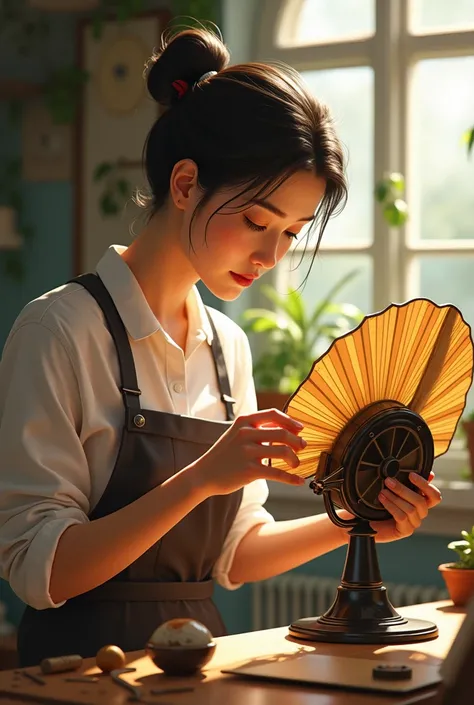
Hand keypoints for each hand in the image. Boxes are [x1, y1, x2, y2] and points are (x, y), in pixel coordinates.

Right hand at [188, 408, 306, 495]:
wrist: (204, 474)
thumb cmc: (224, 454)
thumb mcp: (237, 434)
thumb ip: (257, 429)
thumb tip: (285, 428)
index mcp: (244, 421)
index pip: (273, 414)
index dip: (290, 421)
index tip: (300, 428)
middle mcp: (246, 434)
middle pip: (282, 433)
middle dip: (297, 441)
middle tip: (302, 447)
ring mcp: (247, 452)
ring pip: (283, 452)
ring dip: (295, 459)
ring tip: (296, 464)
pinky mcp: (250, 470)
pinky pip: (278, 473)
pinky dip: (291, 478)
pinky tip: (298, 481)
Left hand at [370, 471, 441, 541]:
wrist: (369, 521)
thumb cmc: (381, 503)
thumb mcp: (393, 489)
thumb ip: (406, 481)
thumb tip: (426, 473)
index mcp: (422, 501)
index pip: (434, 496)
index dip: (426, 485)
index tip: (411, 474)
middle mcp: (420, 513)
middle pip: (421, 501)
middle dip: (403, 489)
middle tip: (388, 481)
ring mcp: (414, 523)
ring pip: (411, 509)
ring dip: (395, 498)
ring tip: (382, 491)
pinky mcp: (405, 530)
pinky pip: (401, 517)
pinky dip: (391, 506)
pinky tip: (382, 499)